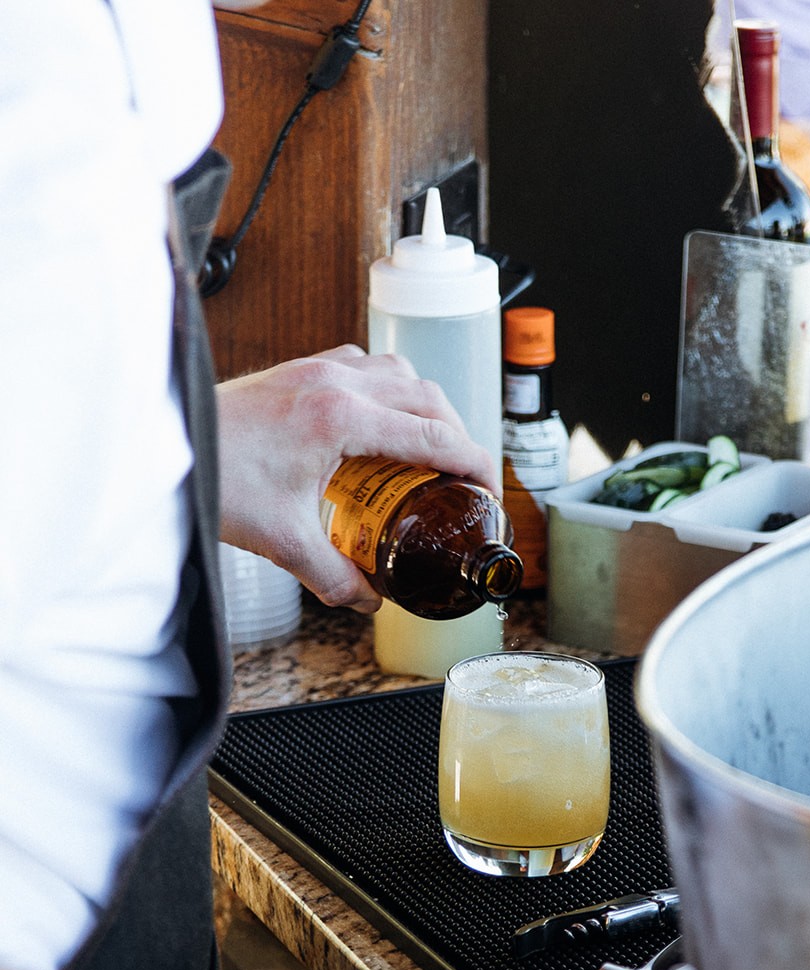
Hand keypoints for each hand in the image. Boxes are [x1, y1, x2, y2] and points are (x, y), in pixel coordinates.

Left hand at [215, 345, 500, 608]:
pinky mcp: (299, 372)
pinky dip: (388, 396)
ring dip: (425, 410)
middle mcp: (335, 382)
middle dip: (458, 438)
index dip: (474, 465)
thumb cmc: (214, 479)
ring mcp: (317, 370)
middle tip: (463, 481)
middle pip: (428, 398)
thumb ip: (334, 575)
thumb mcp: (283, 541)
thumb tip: (369, 600)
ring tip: (428, 455)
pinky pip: (365, 369)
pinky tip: (379, 431)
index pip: (434, 436)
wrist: (162, 444)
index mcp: (340, 417)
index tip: (488, 493)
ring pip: (400, 375)